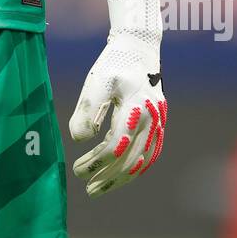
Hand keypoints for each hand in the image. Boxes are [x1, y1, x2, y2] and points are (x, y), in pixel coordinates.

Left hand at [69, 36, 165, 195]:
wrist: (139, 49)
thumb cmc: (114, 64)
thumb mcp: (96, 82)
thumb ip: (87, 110)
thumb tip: (79, 140)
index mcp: (136, 110)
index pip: (116, 147)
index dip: (96, 163)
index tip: (78, 170)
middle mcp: (152, 120)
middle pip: (130, 160)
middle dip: (106, 177)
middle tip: (86, 187)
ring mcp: (159, 124)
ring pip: (142, 162)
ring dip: (120, 178)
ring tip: (98, 188)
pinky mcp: (159, 125)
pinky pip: (149, 154)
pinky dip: (134, 168)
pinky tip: (117, 175)